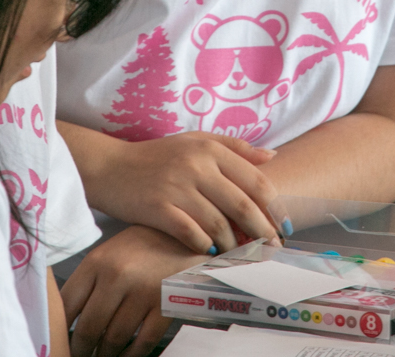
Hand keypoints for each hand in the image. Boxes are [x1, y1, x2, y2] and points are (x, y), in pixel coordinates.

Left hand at [63, 225, 203, 356]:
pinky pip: (143, 342)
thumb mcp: (110, 252)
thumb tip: (68, 318)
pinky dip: (132, 355)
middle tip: (80, 354)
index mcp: (97, 261)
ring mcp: (143, 291)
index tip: (61, 339)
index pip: (67, 305)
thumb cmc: (144, 246)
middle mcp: (117, 276)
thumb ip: (89, 280)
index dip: (60, 328)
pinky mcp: (166, 304)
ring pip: (114, 339)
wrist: (188, 235)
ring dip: (105, 354)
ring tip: (102, 355)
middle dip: (82, 348)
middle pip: (89, 328)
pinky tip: (126, 355)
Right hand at [85, 131, 280, 253]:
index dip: (275, 207)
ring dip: (233, 245)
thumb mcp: (195, 141)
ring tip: (239, 253)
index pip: (255, 181)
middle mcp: (197, 166)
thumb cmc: (157, 156)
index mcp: (210, 149)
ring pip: (219, 225)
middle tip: (271, 249)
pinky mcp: (158, 209)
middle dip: (262, 232)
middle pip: (242, 206)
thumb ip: (234, 147)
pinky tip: (209, 251)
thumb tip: (272, 157)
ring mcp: (177, 188)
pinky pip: (192, 234)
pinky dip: (205, 246)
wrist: (110, 167)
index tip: (284, 227)